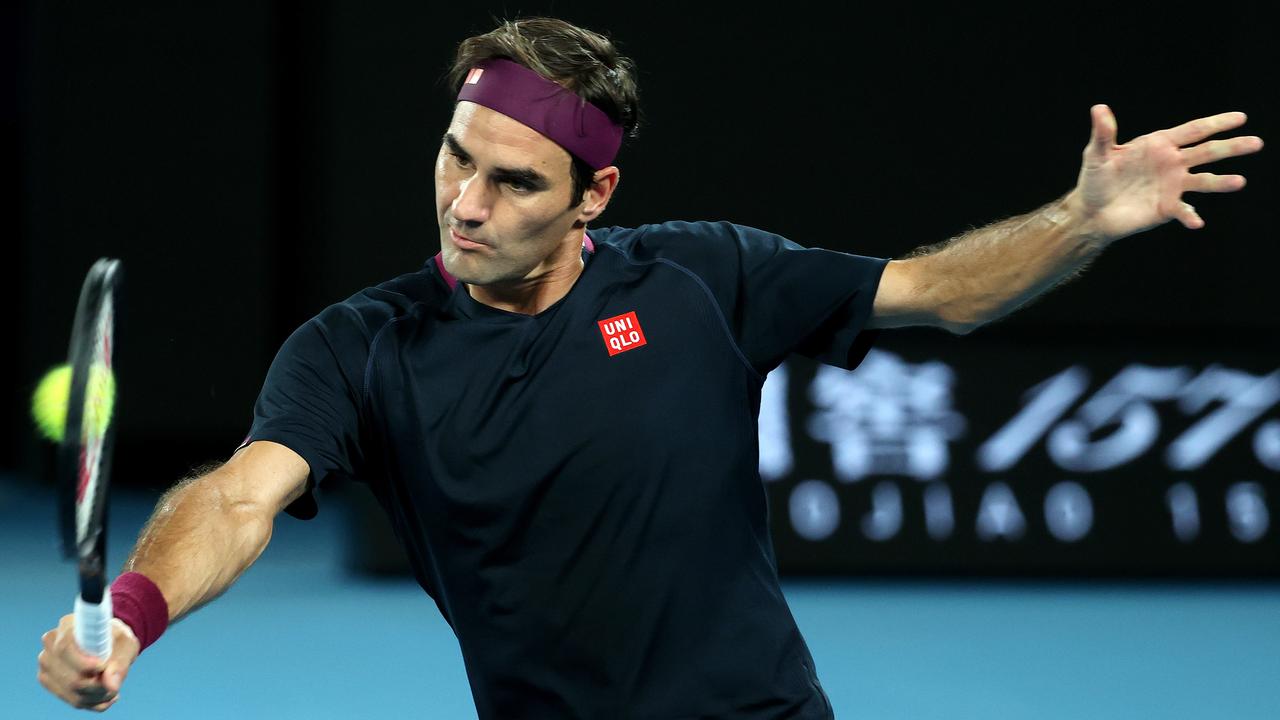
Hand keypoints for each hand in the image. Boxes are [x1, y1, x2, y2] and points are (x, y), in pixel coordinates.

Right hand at [37, 614, 140, 711]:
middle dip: (97, 686)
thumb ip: (120, 664)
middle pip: (70, 677)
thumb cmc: (116, 639)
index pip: (65, 647)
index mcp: (68, 625)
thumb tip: (111, 686)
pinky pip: (70, 699)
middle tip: (115, 685)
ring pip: (70, 691)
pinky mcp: (47, 679)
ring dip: (96, 696)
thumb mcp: (126, 645)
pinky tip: (105, 695)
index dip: (85, 664)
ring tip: (113, 690)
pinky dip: (92, 702)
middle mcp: (51, 644)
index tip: (103, 667)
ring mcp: (46, 663)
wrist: (108, 642)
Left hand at [1071, 105, 1262, 240]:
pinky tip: (1196, 222)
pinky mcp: (1168, 208)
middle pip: (1208, 152)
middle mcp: (1172, 163)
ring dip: (1222, 182)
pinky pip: (1184, 211)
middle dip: (1232, 147)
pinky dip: (1190, 216)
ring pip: (1204, 180)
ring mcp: (1173, 186)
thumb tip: (1099, 108)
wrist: (1092, 213)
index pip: (1193, 130)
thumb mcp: (1096, 155)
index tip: (1240, 118)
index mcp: (1159, 144)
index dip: (1216, 123)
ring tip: (1239, 182)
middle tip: (1256, 143)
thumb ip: (1103, 133)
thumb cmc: (1094, 180)